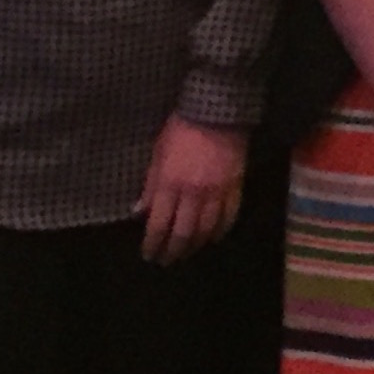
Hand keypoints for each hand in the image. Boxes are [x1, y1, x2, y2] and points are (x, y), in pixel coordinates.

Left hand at [136, 117, 246, 264]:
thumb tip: (139, 213)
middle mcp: (193, 194)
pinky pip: (229, 216)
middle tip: (166, 260)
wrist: (217, 112)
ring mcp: (217, 193)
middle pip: (183, 233)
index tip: (149, 254)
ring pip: (206, 229)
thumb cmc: (180, 129)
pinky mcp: (235, 187)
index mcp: (170, 184)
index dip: (152, 244)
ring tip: (187, 252)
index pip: (159, 224)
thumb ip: (150, 186)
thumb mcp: (157, 154)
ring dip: (195, 245)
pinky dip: (220, 231)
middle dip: (173, 251)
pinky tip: (213, 238)